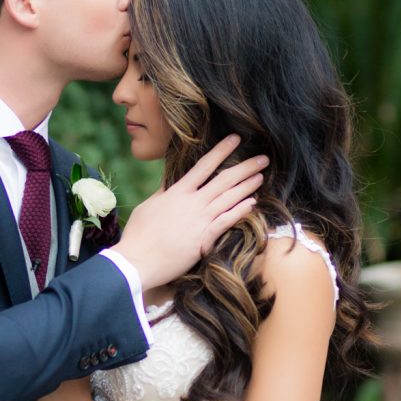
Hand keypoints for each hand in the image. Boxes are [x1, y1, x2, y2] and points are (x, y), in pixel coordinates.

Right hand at [115, 136, 267, 290]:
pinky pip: (226, 222)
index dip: (221, 151)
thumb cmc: (138, 236)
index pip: (203, 166)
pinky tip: (253, 204)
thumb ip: (162, 193)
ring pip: (228, 198)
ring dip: (247, 186)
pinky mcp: (203, 239)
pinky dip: (239, 211)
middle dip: (245, 167)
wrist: (136, 261)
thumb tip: (169, 182)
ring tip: (261, 176)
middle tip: (263, 158)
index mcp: (176, 192)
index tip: (235, 139)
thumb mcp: (149, 207)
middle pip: (223, 180)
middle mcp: (191, 202)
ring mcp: (199, 220)